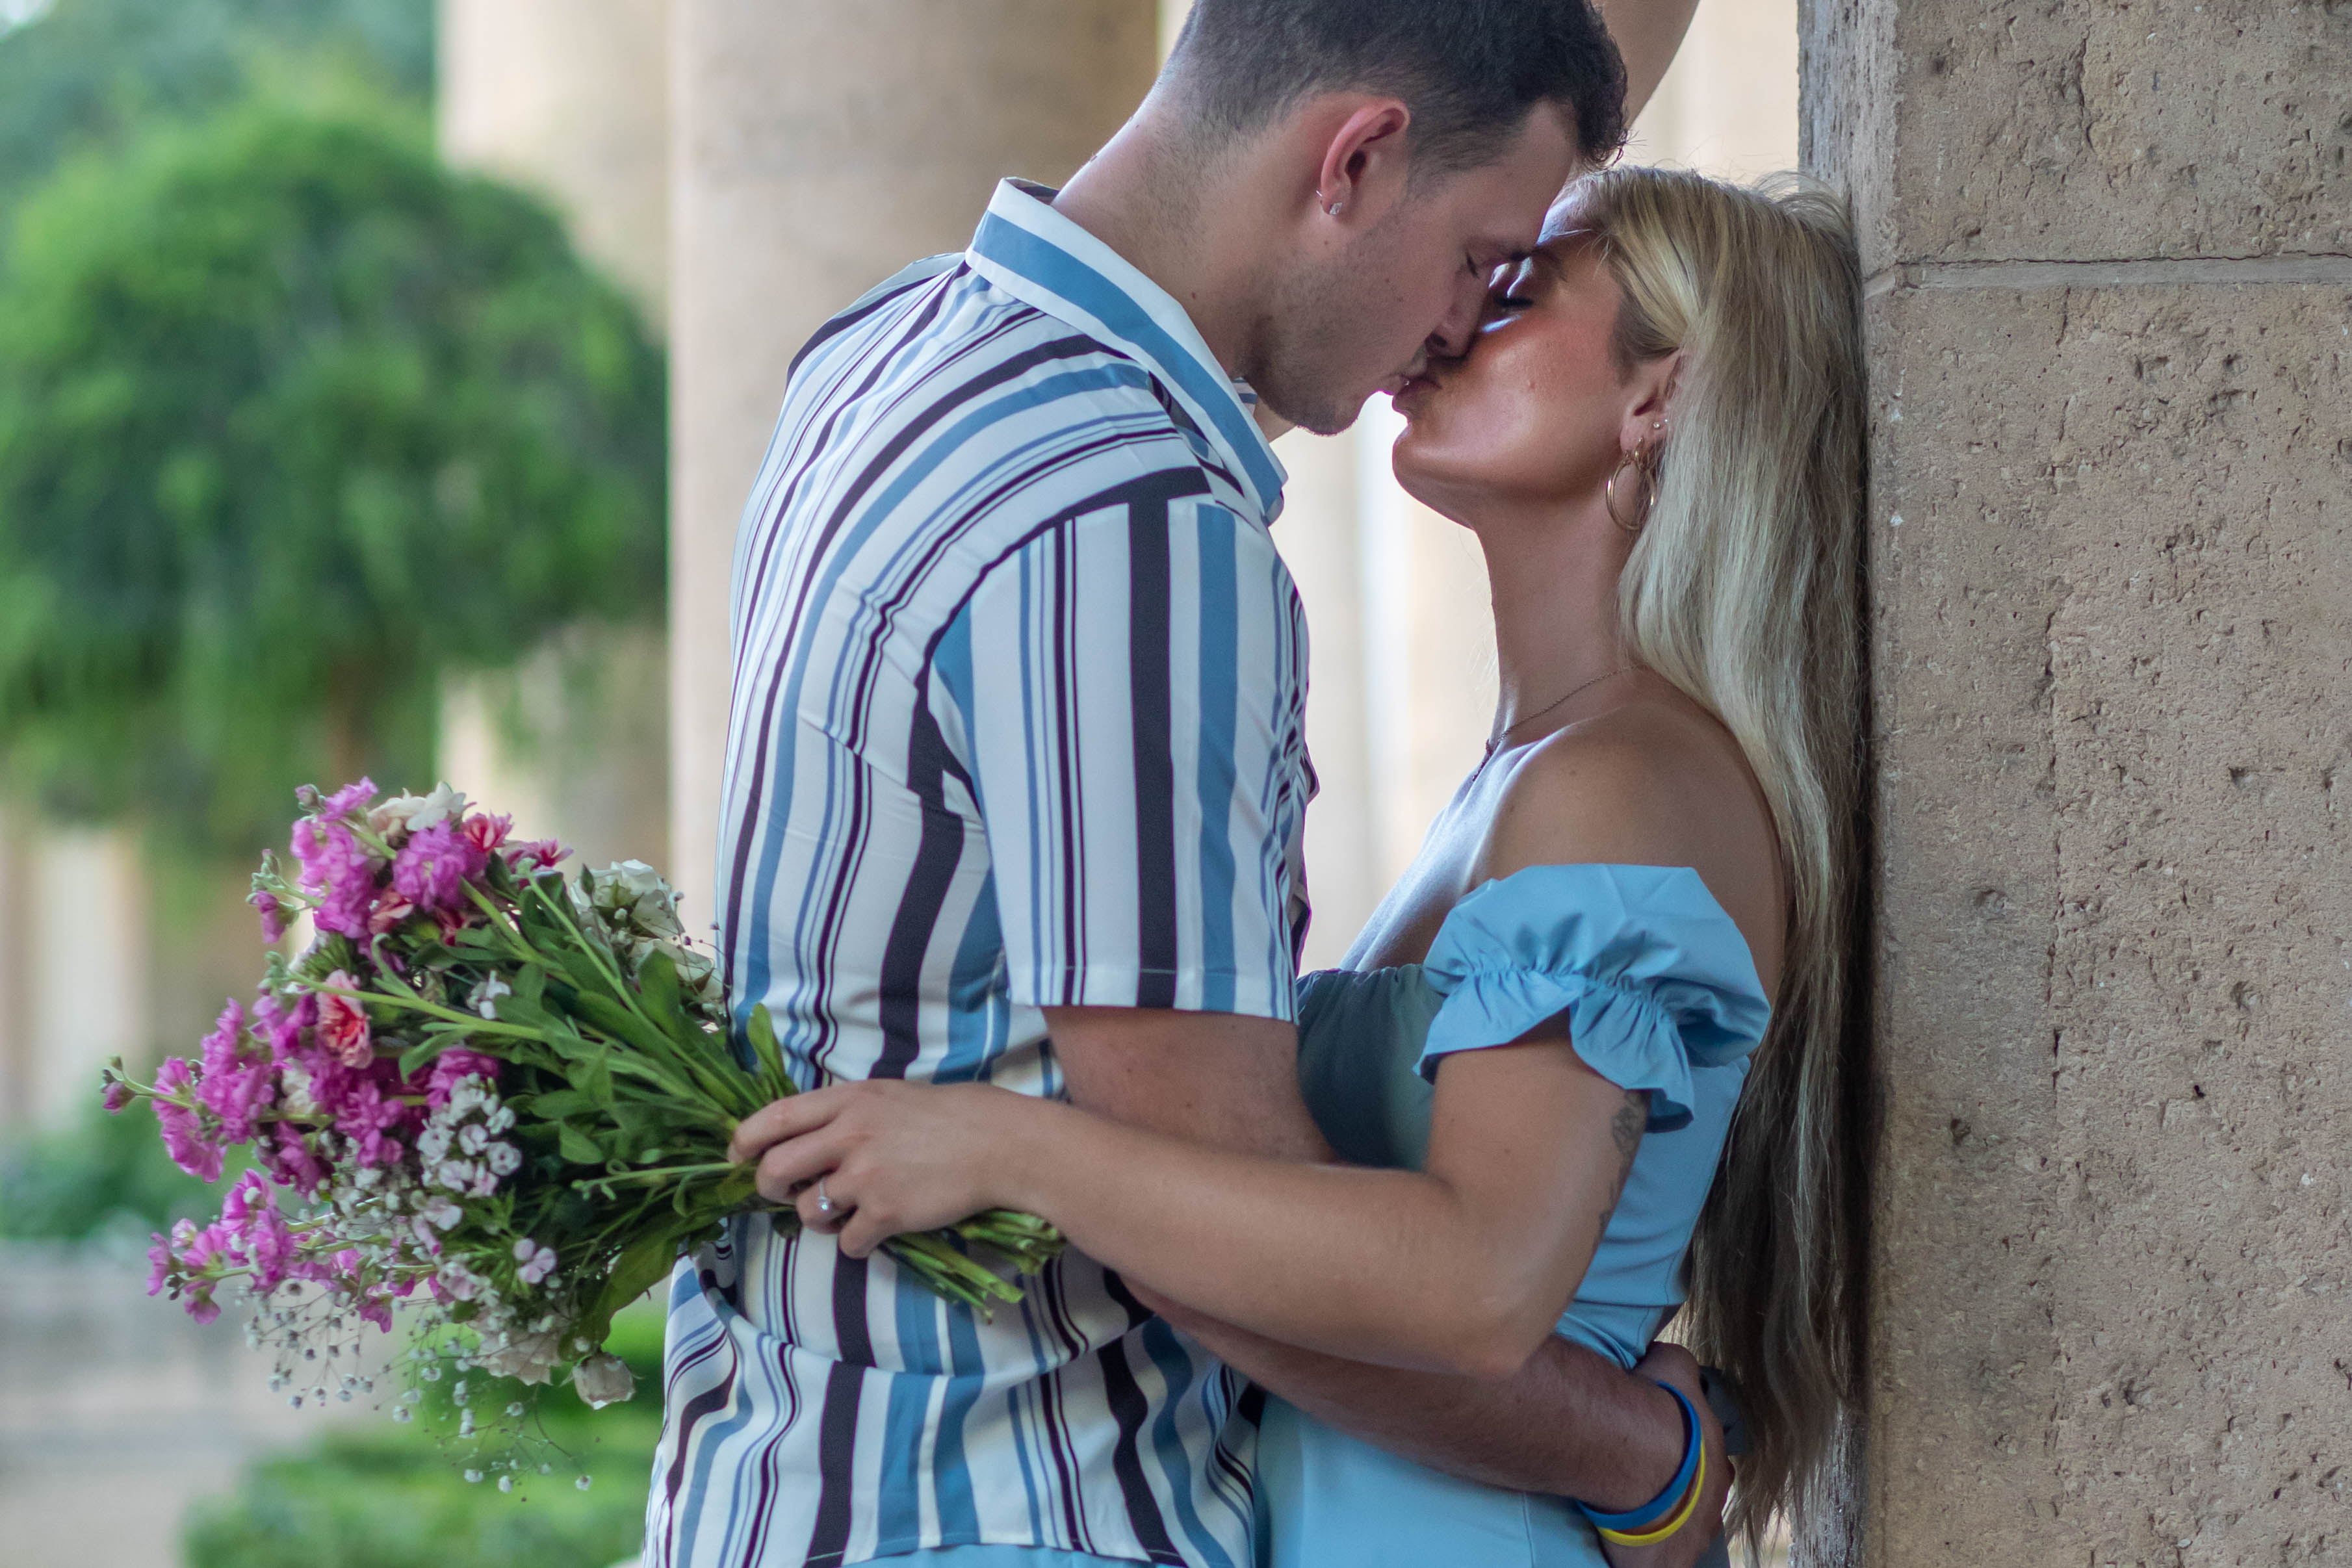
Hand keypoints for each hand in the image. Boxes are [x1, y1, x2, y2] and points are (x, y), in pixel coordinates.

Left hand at [726, 1080, 1037, 1256]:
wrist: (999, 1143)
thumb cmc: (948, 1115)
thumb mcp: (888, 1095)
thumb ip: (845, 1113)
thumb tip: (806, 1141)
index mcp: (847, 1100)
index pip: (773, 1118)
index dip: (744, 1141)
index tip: (737, 1157)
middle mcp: (848, 1135)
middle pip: (775, 1170)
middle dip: (770, 1189)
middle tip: (787, 1194)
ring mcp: (866, 1176)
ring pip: (809, 1212)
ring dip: (820, 1220)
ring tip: (847, 1212)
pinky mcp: (886, 1212)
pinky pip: (848, 1242)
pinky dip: (858, 1243)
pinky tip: (878, 1229)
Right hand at [1597, 1341, 1729, 1567]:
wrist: (1637, 1451)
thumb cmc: (1658, 1408)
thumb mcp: (1673, 1365)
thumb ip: (1678, 1365)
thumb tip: (1671, 1359)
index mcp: (1716, 1464)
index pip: (1712, 1467)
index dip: (1692, 1463)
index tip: (1669, 1458)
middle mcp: (1711, 1505)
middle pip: (1700, 1506)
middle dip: (1680, 1499)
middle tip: (1648, 1491)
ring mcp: (1693, 1539)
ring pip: (1681, 1537)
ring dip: (1661, 1529)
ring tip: (1631, 1520)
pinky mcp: (1667, 1565)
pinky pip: (1656, 1566)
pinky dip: (1642, 1559)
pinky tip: (1620, 1547)